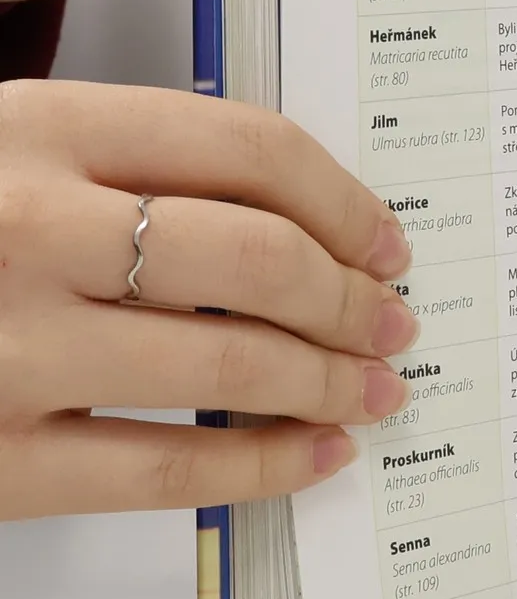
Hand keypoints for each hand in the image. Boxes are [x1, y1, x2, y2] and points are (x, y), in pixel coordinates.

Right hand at [0, 81, 417, 518]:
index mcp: (37, 129)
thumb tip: (306, 224)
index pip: (247, 148)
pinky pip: (170, 470)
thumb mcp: (8, 150)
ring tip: (378, 388)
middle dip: (352, 297)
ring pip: (230, 365)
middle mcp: (25, 229)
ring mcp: (6, 348)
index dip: (346, 201)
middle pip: (257, 258)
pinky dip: (267, 466)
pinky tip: (318, 456)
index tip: (389, 241)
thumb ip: (131, 164)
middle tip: (396, 321)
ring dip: (331, 380)